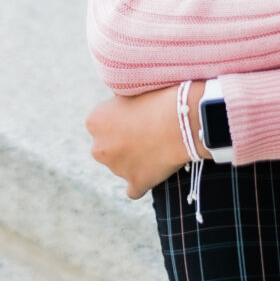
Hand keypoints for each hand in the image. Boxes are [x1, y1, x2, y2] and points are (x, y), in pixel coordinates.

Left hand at [85, 83, 207, 198]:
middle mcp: (99, 148)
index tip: (137, 113)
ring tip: (158, 144)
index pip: (101, 122)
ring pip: (122, 165)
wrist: (182, 120)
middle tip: (146, 130)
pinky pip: (134, 189)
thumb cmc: (159, 98)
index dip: (120, 117)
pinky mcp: (135, 183)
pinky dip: (142, 181)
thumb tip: (120, 106)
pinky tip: (153, 169)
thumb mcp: (131, 91)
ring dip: (135, 158)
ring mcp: (116, 169)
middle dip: (122, 141)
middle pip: (107, 146)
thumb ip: (118, 103)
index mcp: (94, 121)